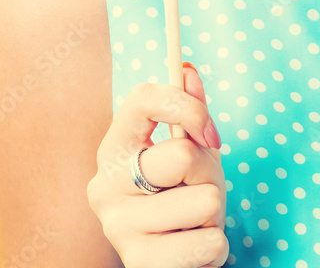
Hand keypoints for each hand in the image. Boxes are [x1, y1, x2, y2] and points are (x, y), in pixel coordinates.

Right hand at [86, 62, 228, 267]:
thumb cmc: (183, 196)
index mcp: (115, 147)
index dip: (187, 107)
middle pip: (183, 155)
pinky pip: (207, 244)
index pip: (142, 97)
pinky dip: (215, 247)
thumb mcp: (191, 151)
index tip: (211, 134)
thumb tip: (186, 71)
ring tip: (193, 223)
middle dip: (209, 173)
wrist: (176, 259)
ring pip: (204, 200)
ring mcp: (116, 227)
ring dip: (214, 214)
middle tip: (198, 191)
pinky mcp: (138, 263)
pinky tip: (193, 248)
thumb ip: (189, 112)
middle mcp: (104, 184)